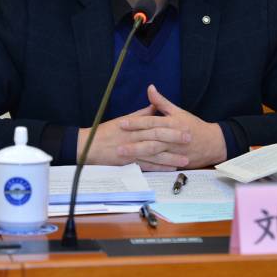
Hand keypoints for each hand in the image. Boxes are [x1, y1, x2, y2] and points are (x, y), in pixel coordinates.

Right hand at [76, 104, 190, 170]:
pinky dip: (158, 168)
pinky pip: (145, 166)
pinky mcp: (127, 163)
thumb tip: (153, 107)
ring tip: (185, 159)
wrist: (87, 146)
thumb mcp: (122, 120)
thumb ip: (140, 115)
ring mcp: (131, 151)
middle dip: (173, 138)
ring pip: (153, 153)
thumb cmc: (104, 132)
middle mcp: (133, 137)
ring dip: (170, 157)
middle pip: (156, 137)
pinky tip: (169, 169)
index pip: (154, 124)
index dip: (170, 125)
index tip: (184, 125)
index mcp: (133, 126)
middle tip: (189, 139)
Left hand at [118, 84, 226, 168]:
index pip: (151, 122)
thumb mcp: (178, 111)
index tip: (122, 123)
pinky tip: (137, 166)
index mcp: (172, 122)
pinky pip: (161, 165)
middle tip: (117, 144)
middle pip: (151, 139)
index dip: (136, 123)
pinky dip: (149, 166)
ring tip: (123, 155)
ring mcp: (175, 151)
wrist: (213, 143)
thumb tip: (150, 88)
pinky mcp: (177, 162)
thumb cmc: (193, 125)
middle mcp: (173, 137)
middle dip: (134, 142)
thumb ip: (161, 102)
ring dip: (139, 155)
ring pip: (155, 154)